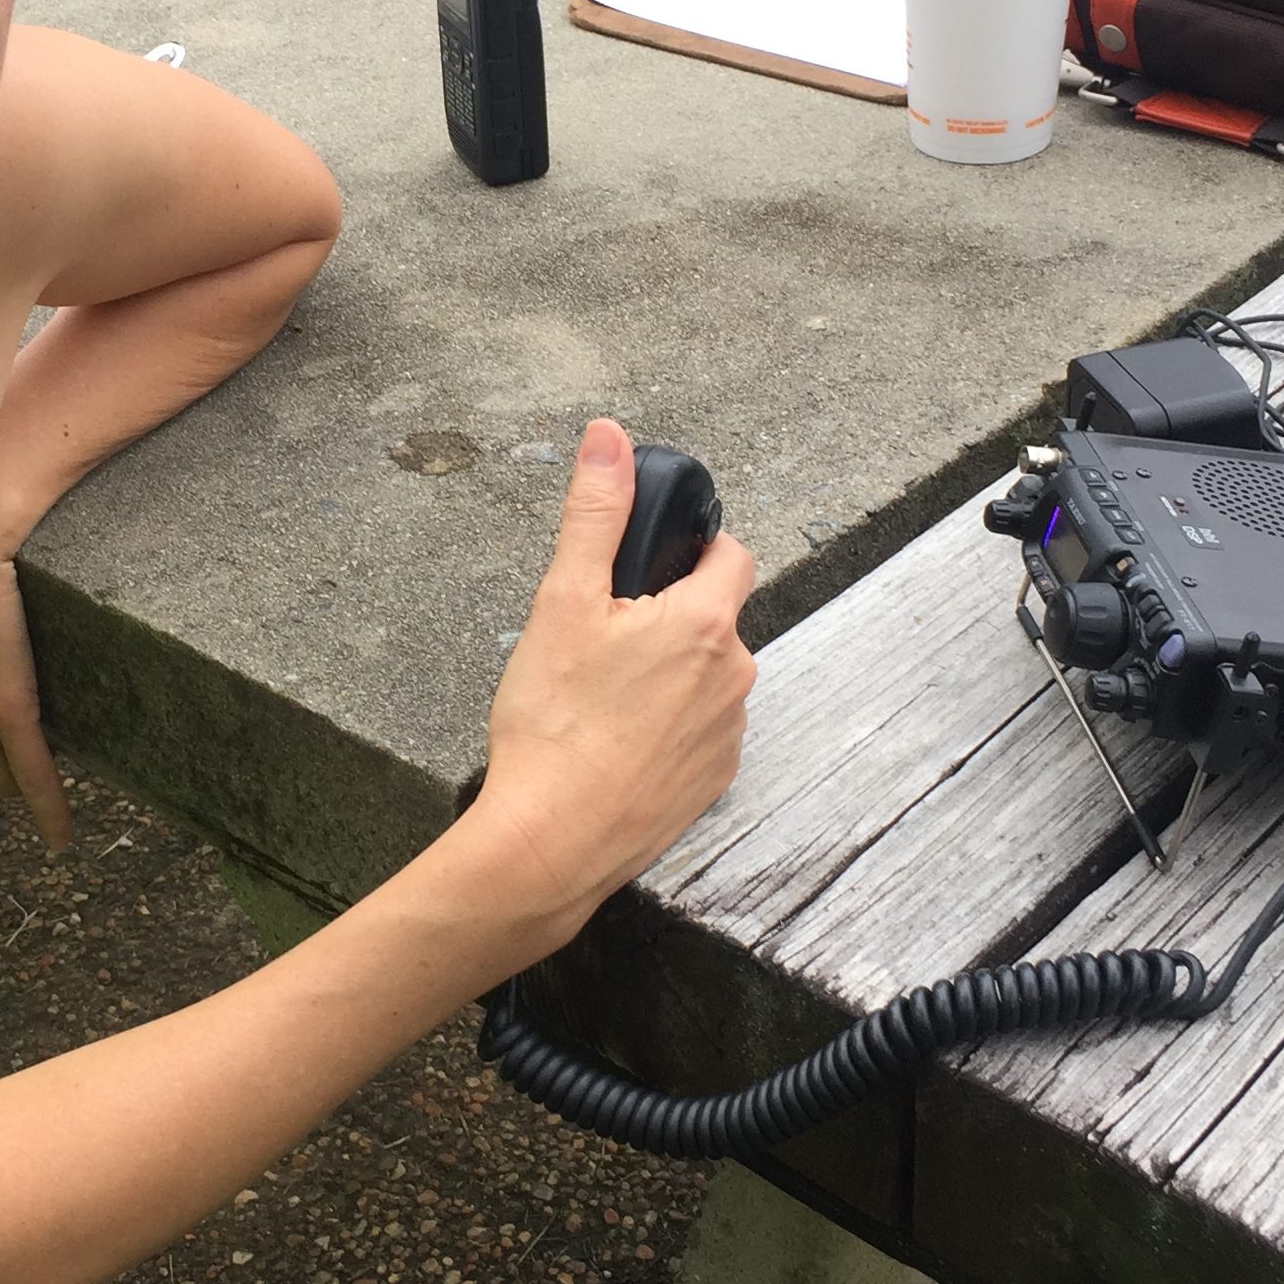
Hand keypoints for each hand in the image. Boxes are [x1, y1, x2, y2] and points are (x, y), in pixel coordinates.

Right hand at [466, 419, 756, 944]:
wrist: (549, 843)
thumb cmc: (552, 728)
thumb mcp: (561, 602)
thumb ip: (595, 514)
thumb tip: (610, 439)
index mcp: (705, 624)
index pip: (731, 554)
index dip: (689, 550)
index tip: (643, 569)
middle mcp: (734, 677)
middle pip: (713, 618)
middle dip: (665, 617)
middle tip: (598, 640)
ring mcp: (728, 736)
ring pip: (705, 676)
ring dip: (666, 673)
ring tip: (597, 697)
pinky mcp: (713, 783)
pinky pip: (698, 731)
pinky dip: (664, 727)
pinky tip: (611, 742)